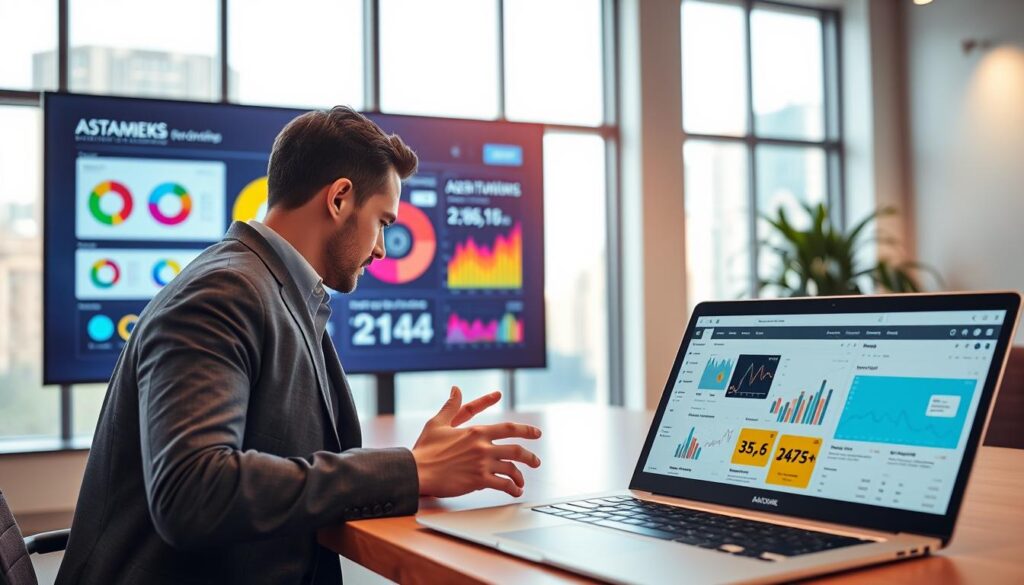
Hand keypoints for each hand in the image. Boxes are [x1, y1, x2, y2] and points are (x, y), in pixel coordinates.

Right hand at [412, 386, 541, 497]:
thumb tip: (456, 389)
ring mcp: (482, 463)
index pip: (508, 428)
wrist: (417, 471)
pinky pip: (503, 485)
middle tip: (536, 461)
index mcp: (476, 431)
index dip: (525, 429)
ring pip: (512, 468)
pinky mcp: (478, 480)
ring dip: (521, 476)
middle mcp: (483, 446)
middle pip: (516, 449)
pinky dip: (512, 488)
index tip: (536, 432)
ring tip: (522, 481)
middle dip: (530, 456)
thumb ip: (451, 406)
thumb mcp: (437, 423)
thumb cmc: (425, 449)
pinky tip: (514, 491)